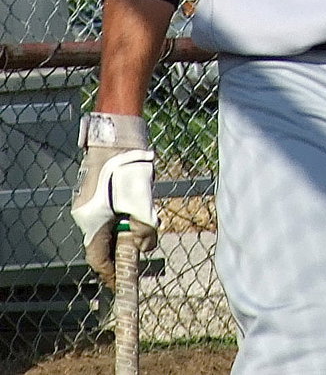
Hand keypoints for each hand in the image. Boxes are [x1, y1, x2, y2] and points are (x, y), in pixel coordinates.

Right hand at [71, 113, 158, 287]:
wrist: (118, 135)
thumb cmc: (127, 168)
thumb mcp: (142, 202)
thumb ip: (145, 229)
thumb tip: (147, 247)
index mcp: (92, 223)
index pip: (98, 259)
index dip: (112, 272)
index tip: (124, 280)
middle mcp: (87, 215)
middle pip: (105, 243)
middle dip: (125, 247)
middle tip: (144, 245)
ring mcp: (92, 203)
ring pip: (111, 227)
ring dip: (129, 229)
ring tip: (148, 219)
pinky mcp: (100, 192)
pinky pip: (113, 213)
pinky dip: (126, 216)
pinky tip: (143, 205)